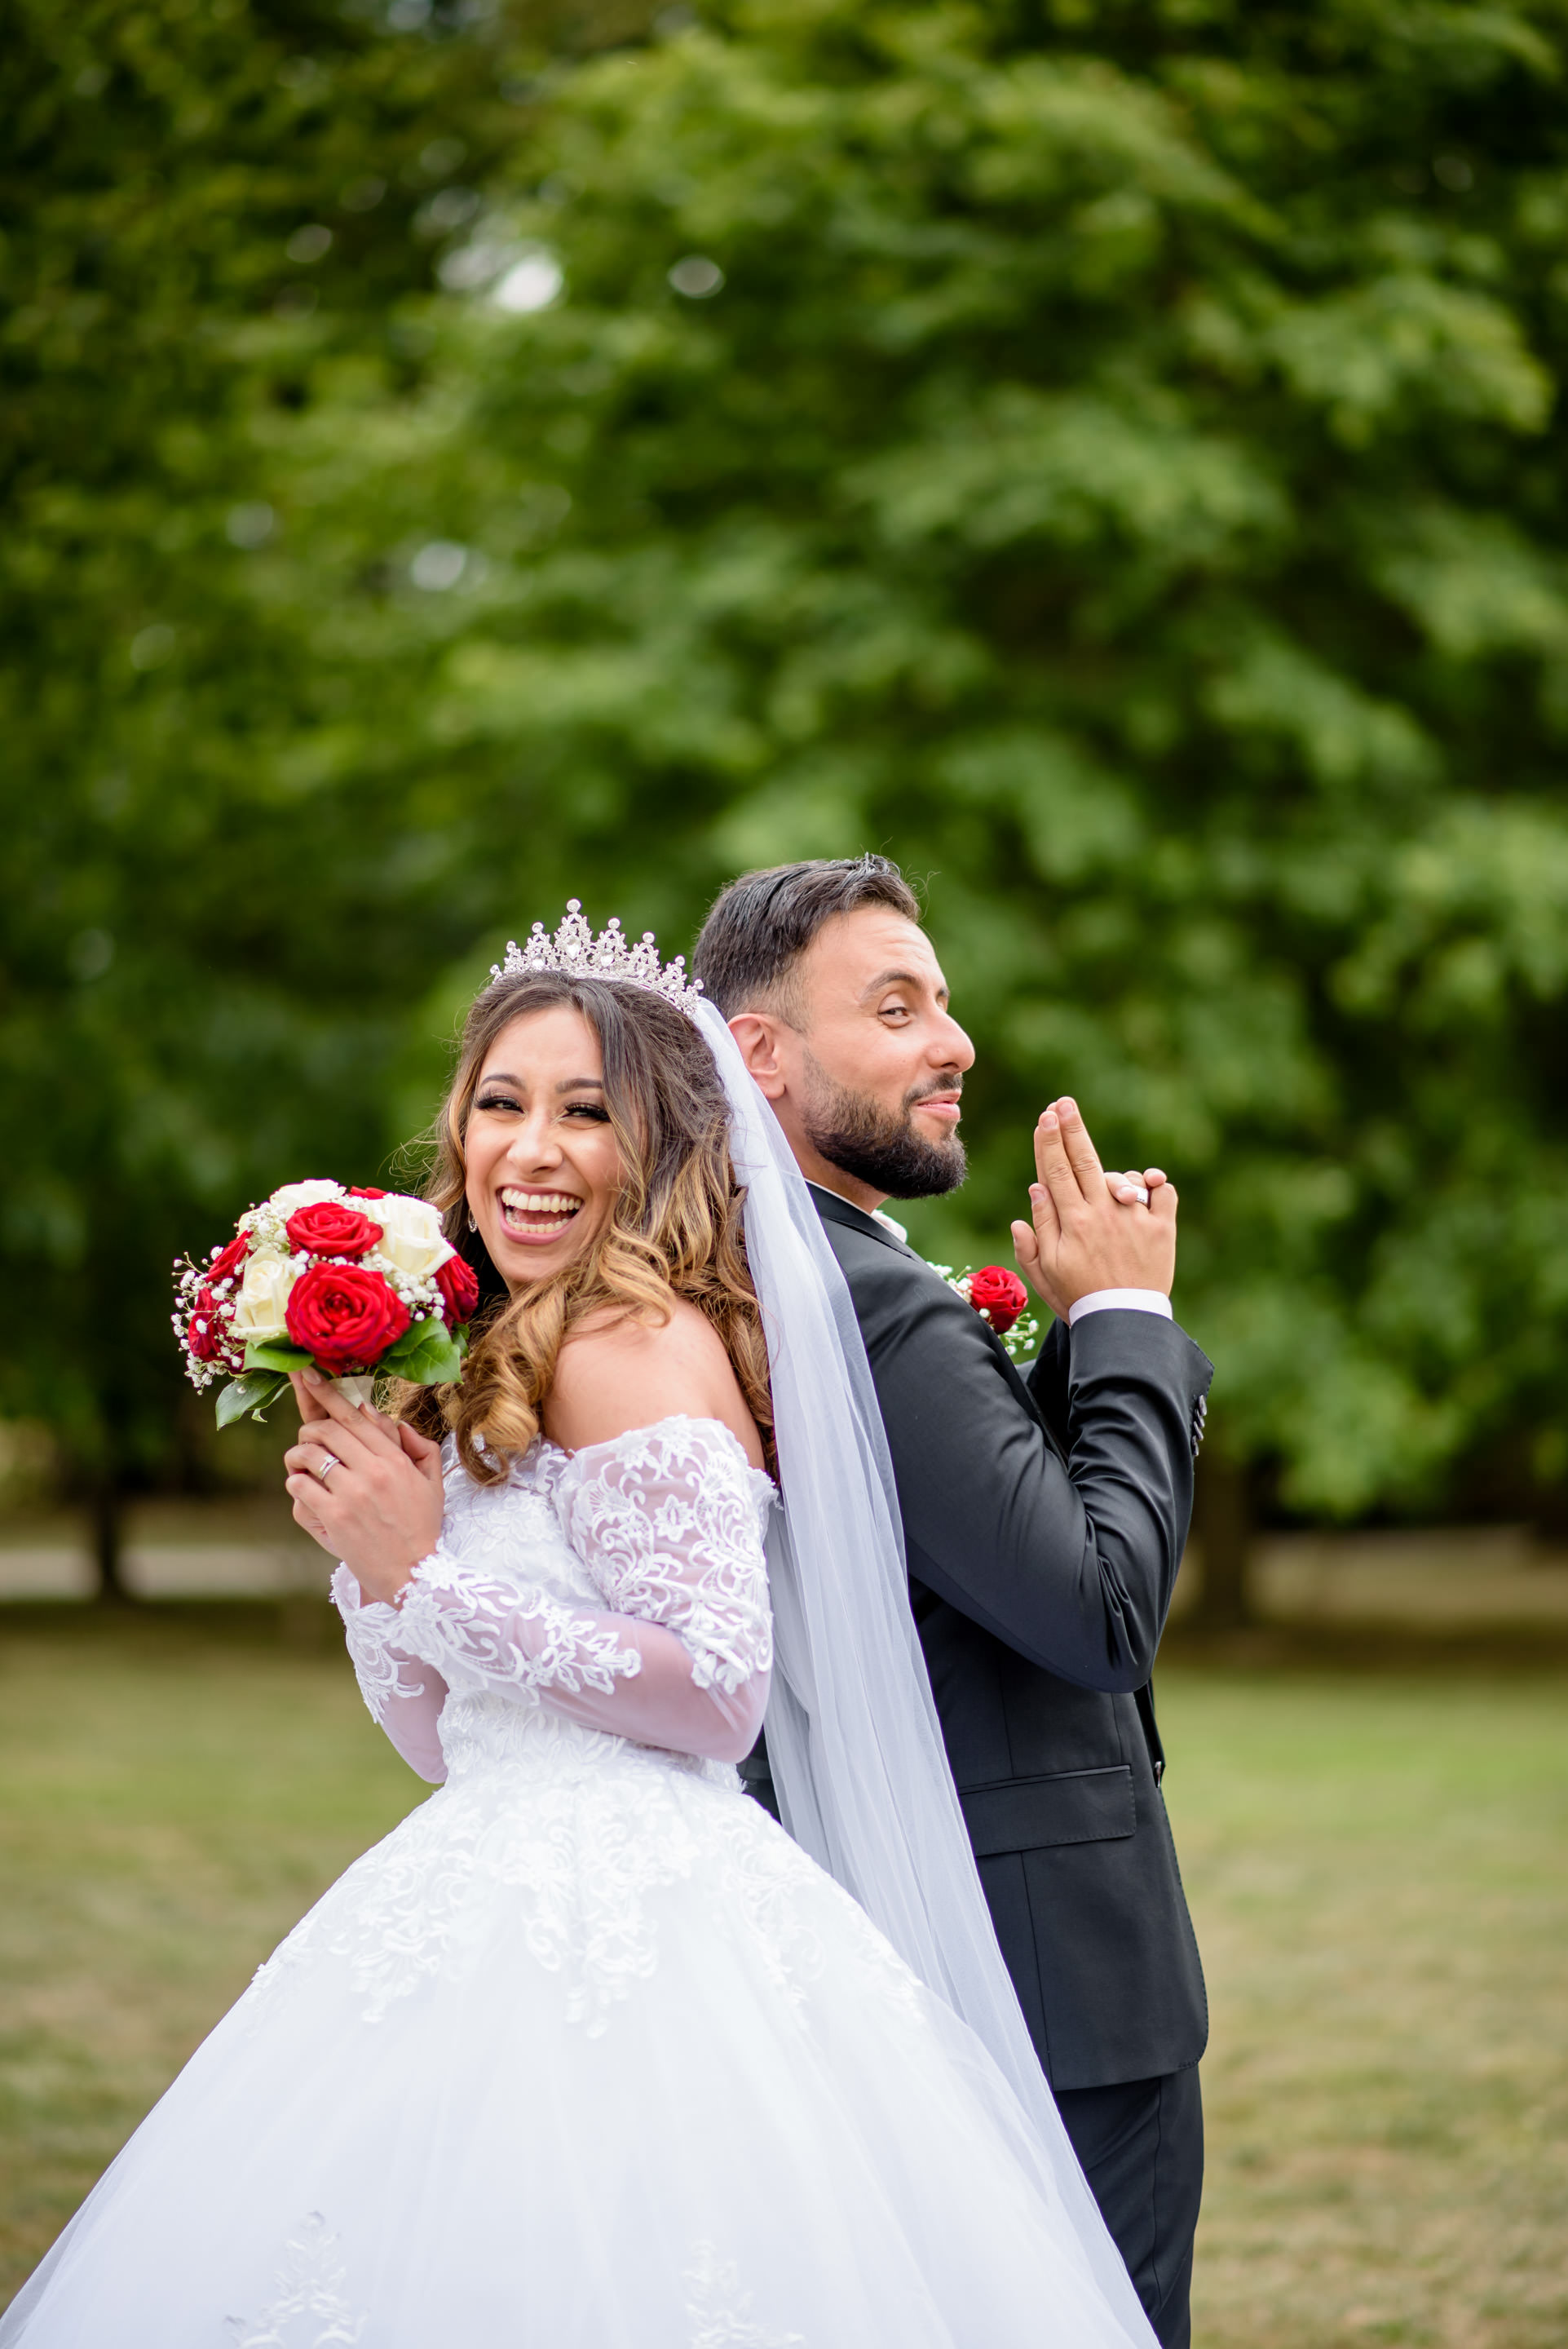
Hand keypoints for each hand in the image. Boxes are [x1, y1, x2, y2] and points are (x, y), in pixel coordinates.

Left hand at [283, 1372, 445, 1600]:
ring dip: (297, 1455)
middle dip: (309, 1428)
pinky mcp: (334, 1517)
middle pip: (327, 1430)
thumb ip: (415, 1444)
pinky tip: (304, 1489)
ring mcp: (352, 1494)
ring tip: (301, 1464)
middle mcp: (373, 1471)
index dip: (328, 1394)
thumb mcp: (431, 1481)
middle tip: (306, 1437)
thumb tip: (383, 1416)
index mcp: (396, 1459)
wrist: (415, 1574)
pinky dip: (295, 1482)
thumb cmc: (422, 1526)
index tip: (307, 1375)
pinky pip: (300, 1485)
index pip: (355, 1418)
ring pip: (309, 1455)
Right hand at [1010, 1099, 1176, 1318]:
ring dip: (1115, 1176)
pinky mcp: (1162, 1229)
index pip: (1055, 1171)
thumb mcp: (1046, 1271)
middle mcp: (1103, 1213)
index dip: (1048, 1142)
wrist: (1125, 1323)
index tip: (1044, 1117)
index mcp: (1072, 1222)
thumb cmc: (1079, 1298)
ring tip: (1111, 1192)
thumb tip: (1035, 1190)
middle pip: (1085, 1160)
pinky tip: (1149, 1188)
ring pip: (1122, 1177)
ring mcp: (1134, 1219)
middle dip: (1072, 1128)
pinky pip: (1163, 1193)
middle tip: (1064, 1104)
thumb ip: (1036, 1233)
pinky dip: (1155, 1187)